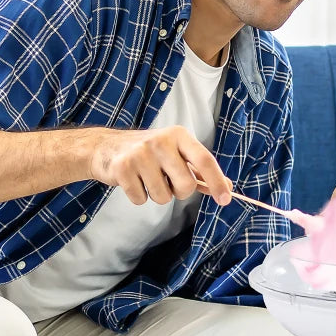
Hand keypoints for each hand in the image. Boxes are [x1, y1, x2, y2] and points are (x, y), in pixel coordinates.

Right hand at [89, 126, 231, 205]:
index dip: (217, 182)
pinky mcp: (122, 168)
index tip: (225, 200)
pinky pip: (141, 200)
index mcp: (179, 135)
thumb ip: (201, 171)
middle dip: (179, 192)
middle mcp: (161, 141)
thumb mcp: (176, 154)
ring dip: (156, 194)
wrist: (106, 147)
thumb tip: (228, 187)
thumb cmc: (149, 153)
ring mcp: (140, 154)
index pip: (205, 160)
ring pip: (163, 197)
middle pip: (186, 186)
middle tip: (167, 181)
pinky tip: (133, 181)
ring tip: (147, 178)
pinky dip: (139, 196)